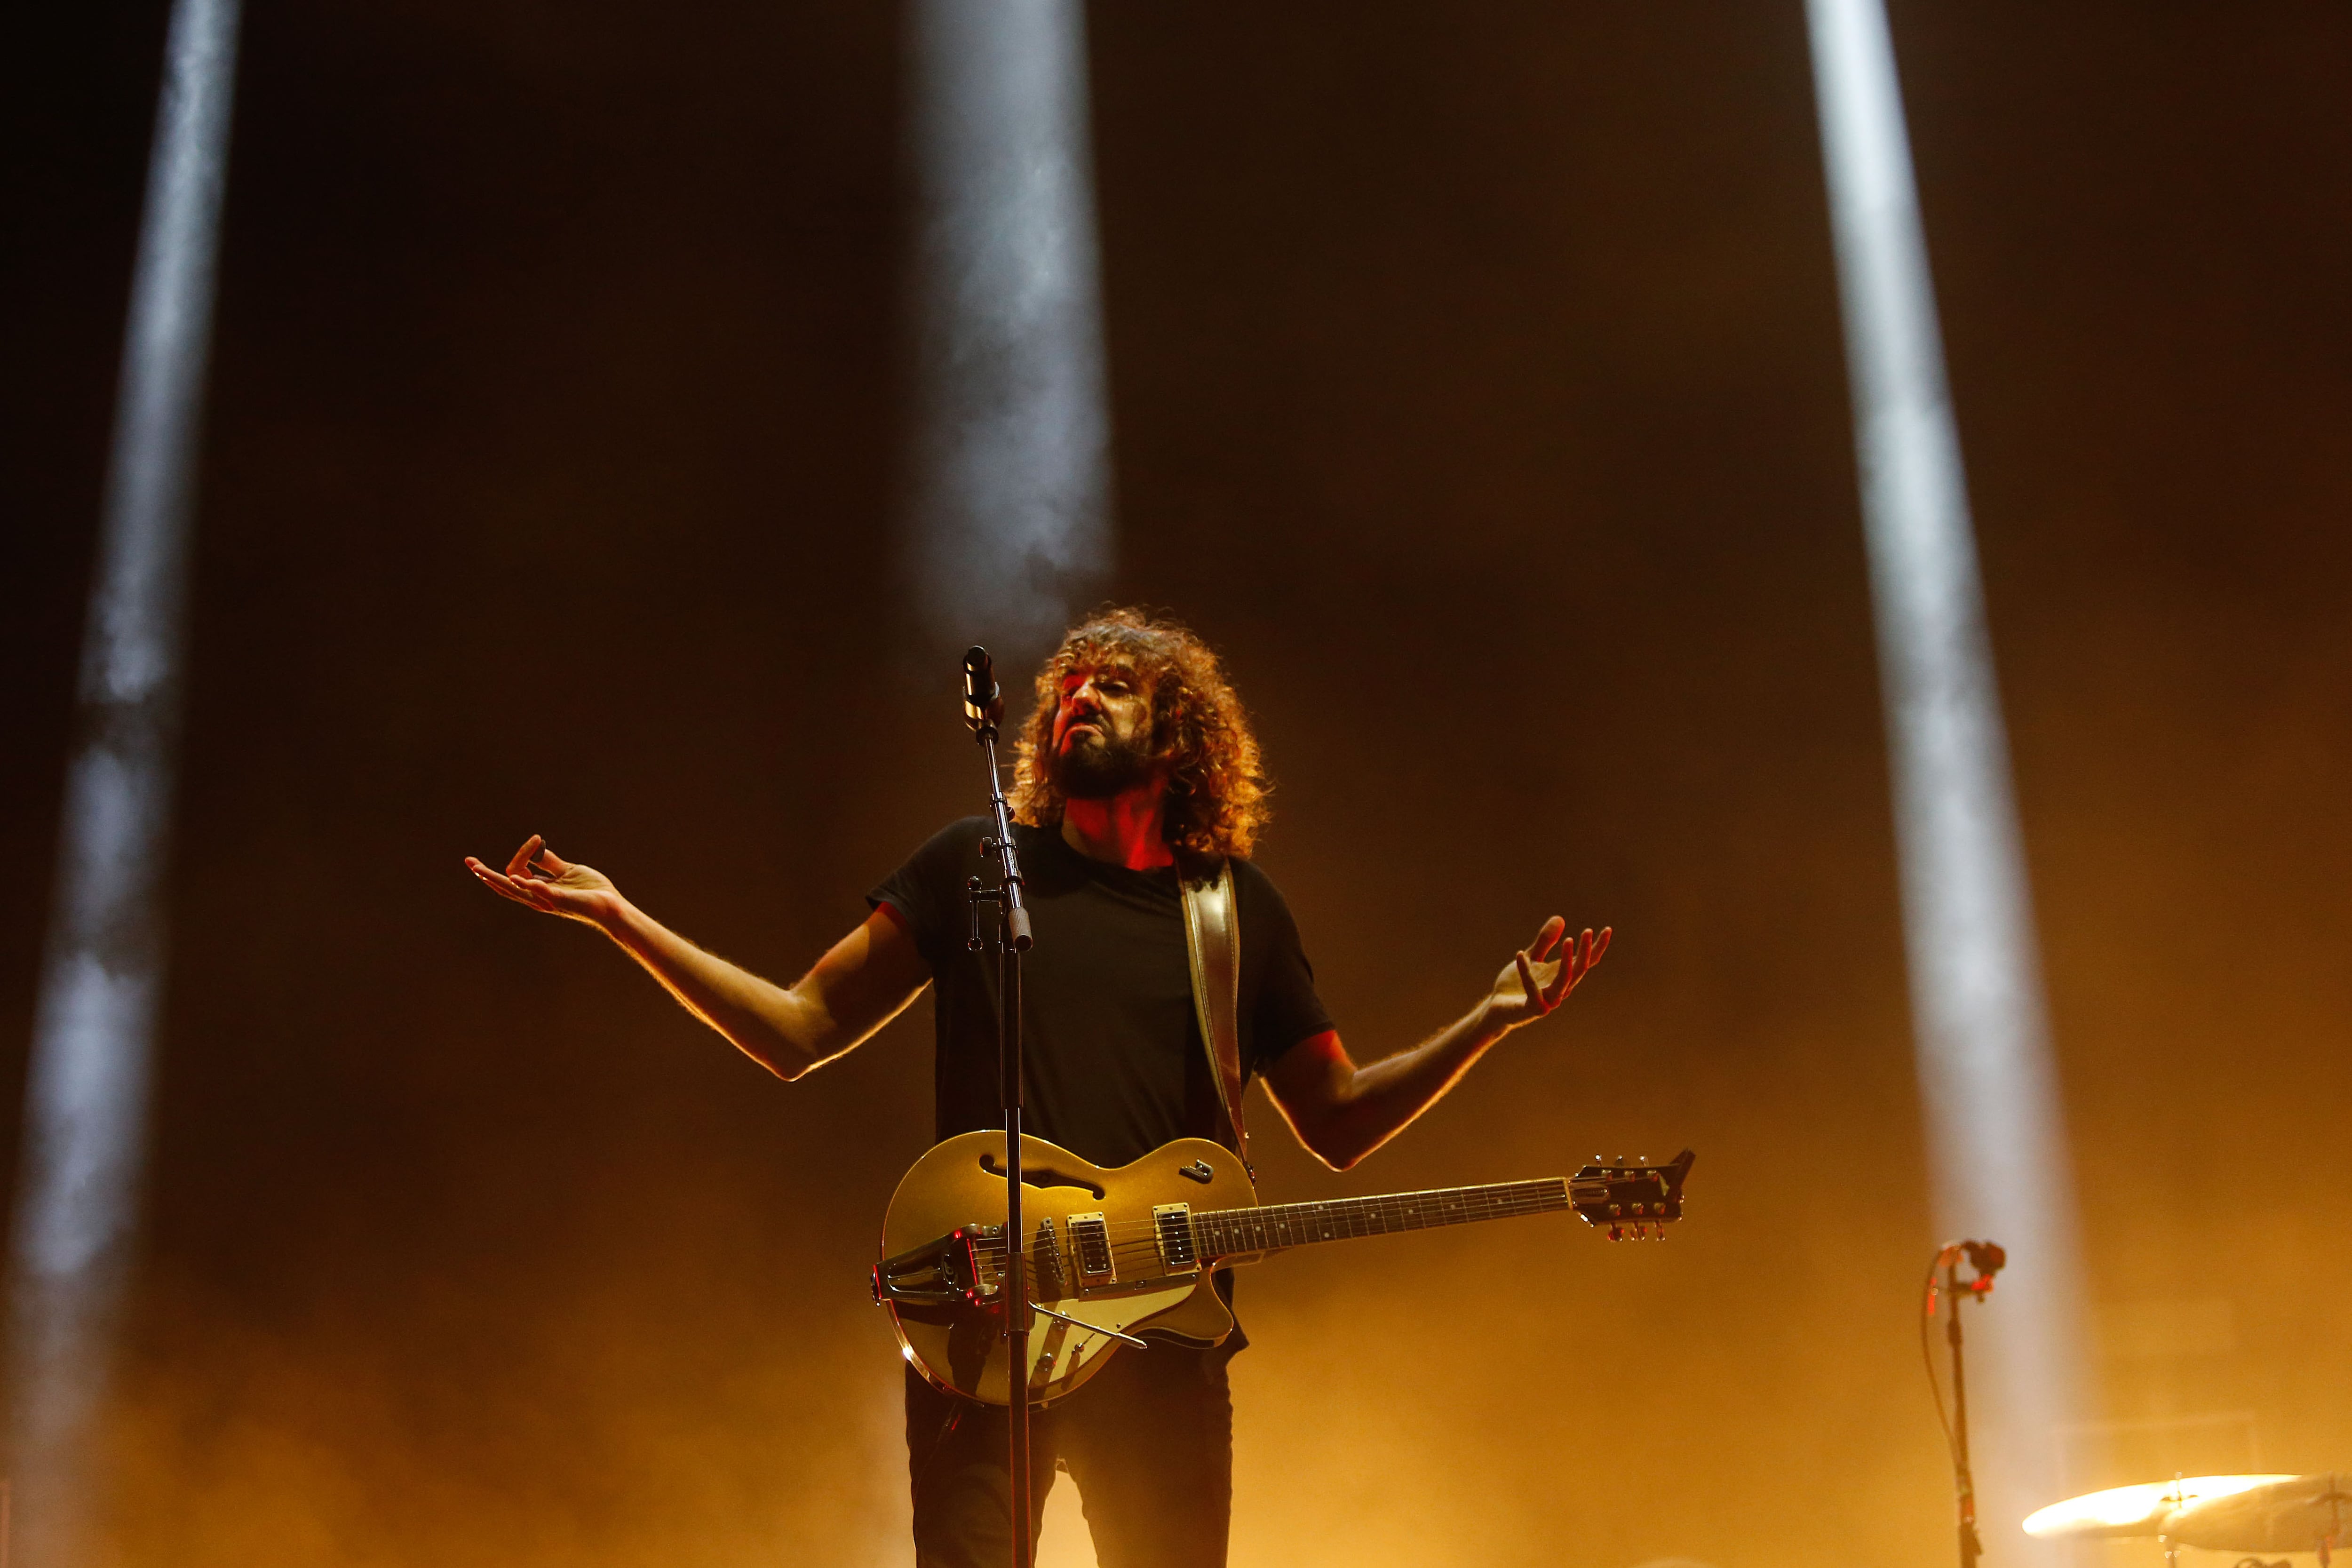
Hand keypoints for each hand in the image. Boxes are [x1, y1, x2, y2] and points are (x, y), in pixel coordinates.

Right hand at [465, 835, 621, 928]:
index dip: (522, 853)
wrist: (611, 905)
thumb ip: (550, 863)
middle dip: (486, 874)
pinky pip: (542, 893)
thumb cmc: (591, 890)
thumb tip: (536, 849)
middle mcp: (538, 898)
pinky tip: (518, 878)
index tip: (537, 839)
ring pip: (516, 890)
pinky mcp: (561, 900)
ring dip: (497, 879)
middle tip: (470, 863)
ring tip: (481, 871)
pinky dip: (529, 885)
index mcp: (539, 890)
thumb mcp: (567, 870)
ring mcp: (548, 900)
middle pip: (505, 886)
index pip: (515, 874)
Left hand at [1486, 917, 1609, 1032]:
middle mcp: (1559, 989)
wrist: (1495, 1008)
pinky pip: (1533, 990)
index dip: (1597, 948)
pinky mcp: (1532, 1008)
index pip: (1585, 963)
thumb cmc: (1515, 984)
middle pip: (1579, 970)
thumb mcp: (1531, 957)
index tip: (1608, 929)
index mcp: (1561, 976)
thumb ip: (1545, 941)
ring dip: (1567, 960)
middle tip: (1588, 930)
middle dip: (1586, 951)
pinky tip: (1519, 954)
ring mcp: (1548, 1000)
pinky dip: (1526, 972)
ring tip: (1568, 939)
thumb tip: (1560, 918)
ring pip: (1565, 981)